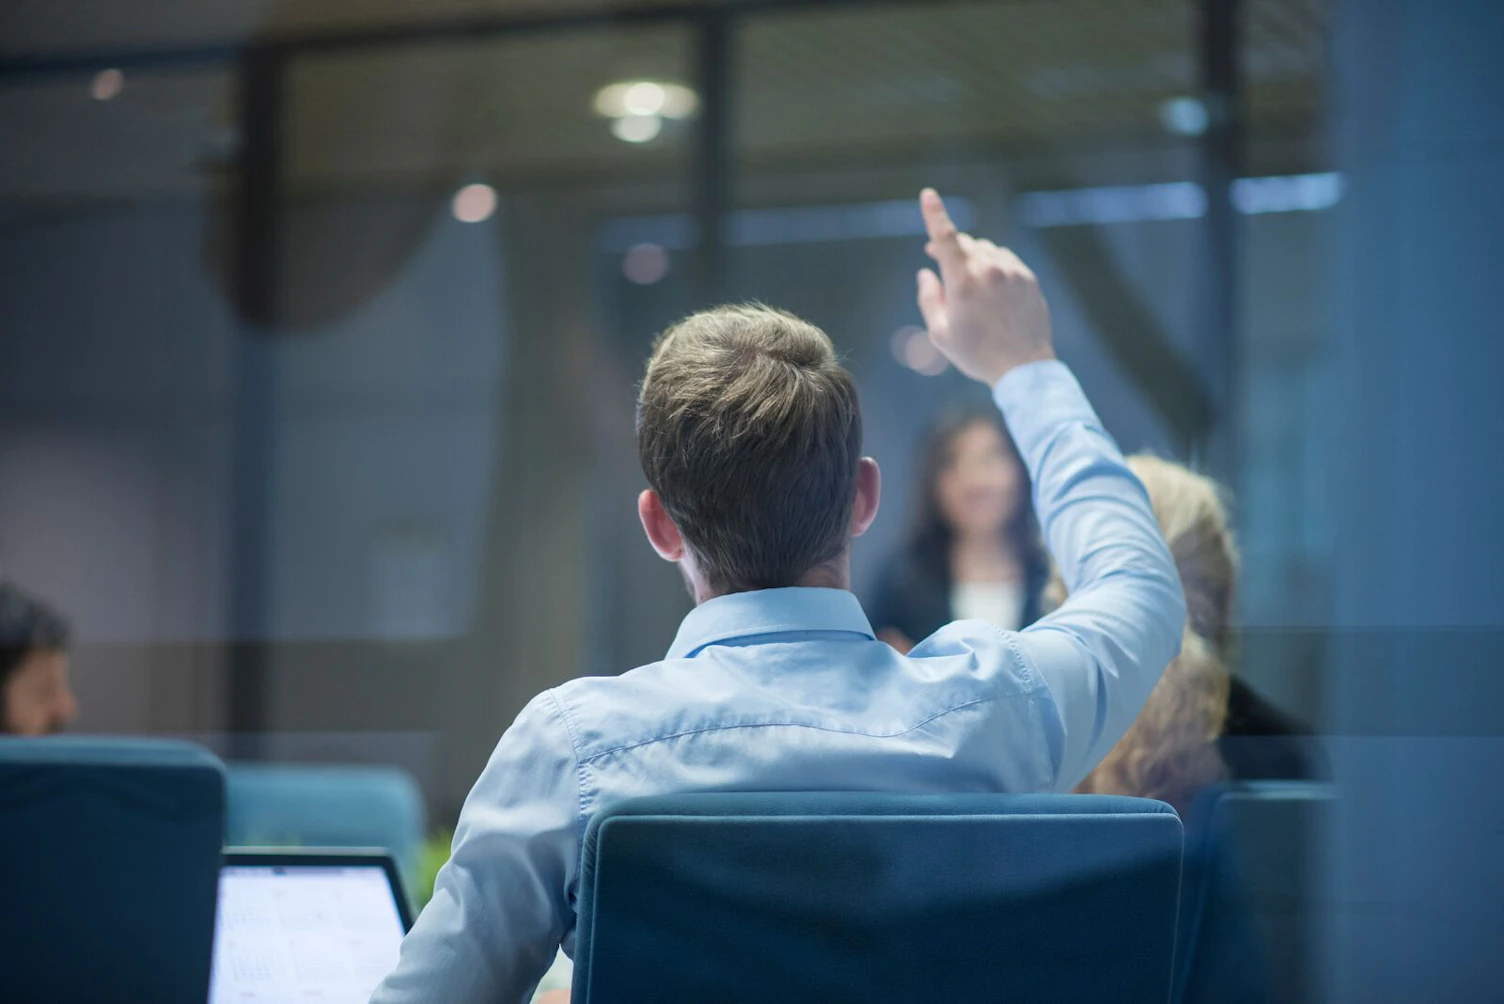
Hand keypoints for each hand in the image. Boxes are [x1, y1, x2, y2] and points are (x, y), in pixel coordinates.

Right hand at [916, 188, 1054, 384]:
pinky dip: (993, 267)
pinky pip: (1005, 261)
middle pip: (965, 243)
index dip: (934, 214)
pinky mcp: (1028, 278)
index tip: (929, 194)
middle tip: (936, 258)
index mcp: (963, 280)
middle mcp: (990, 268)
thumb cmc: (976, 353)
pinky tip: (990, 289)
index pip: (946, 237)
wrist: (1023, 367)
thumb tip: (926, 273)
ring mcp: (1013, 271)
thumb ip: (928, 298)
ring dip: (972, 258)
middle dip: (949, 248)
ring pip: (986, 251)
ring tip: (967, 283)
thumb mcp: (940, 333)